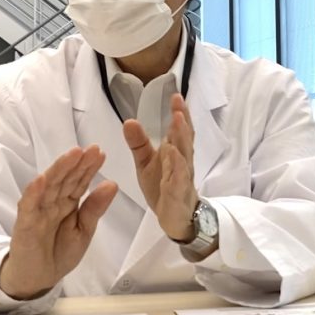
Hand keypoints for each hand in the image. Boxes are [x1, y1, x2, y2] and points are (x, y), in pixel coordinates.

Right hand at [0, 146, 116, 299]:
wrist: (39, 277)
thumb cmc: (60, 252)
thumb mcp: (84, 230)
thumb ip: (95, 208)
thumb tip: (112, 184)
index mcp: (68, 202)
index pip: (79, 180)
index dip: (89, 167)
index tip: (101, 153)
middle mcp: (53, 201)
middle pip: (65, 178)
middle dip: (77, 163)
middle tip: (90, 149)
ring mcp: (38, 210)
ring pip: (48, 186)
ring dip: (59, 170)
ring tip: (71, 156)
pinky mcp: (25, 223)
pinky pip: (28, 206)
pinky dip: (33, 192)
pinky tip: (41, 179)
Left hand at [123, 93, 197, 240]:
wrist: (176, 217)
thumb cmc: (163, 186)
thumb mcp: (146, 162)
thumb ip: (138, 143)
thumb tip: (129, 121)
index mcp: (176, 153)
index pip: (180, 131)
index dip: (180, 114)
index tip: (176, 96)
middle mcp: (183, 162)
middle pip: (185, 140)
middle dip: (182, 122)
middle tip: (178, 105)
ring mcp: (183, 179)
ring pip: (184, 156)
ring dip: (182, 139)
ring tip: (177, 122)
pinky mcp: (178, 194)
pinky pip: (178, 180)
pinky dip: (177, 167)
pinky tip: (173, 155)